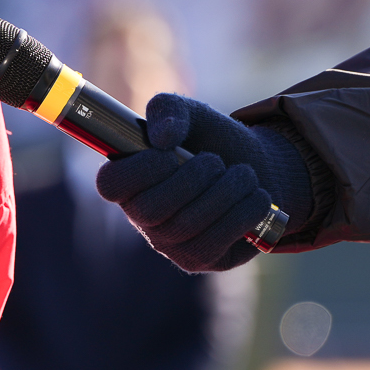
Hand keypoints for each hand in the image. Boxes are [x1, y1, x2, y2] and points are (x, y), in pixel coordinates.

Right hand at [94, 94, 316, 272]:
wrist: (258, 169)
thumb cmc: (213, 140)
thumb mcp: (191, 113)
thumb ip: (169, 110)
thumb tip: (162, 139)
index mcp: (128, 179)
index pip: (110, 185)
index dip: (140, 169)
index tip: (169, 152)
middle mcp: (140, 216)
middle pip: (150, 209)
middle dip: (193, 178)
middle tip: (216, 161)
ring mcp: (166, 243)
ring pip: (186, 225)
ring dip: (226, 192)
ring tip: (245, 175)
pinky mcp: (196, 260)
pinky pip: (212, 243)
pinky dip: (242, 214)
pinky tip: (257, 197)